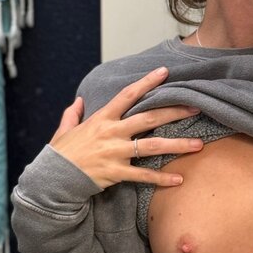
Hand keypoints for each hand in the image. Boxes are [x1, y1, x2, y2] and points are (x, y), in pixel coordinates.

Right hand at [50, 66, 203, 189]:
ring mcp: (115, 153)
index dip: (147, 82)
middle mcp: (111, 133)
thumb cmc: (60, 154)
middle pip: (148, 118)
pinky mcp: (116, 172)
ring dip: (178, 145)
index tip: (165, 72)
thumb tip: (79, 101)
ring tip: (199, 144)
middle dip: (174, 112)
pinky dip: (162, 178)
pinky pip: (143, 175)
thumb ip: (73, 114)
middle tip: (196, 107)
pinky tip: (179, 180)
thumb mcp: (64, 130)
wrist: (52, 179)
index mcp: (101, 119)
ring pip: (152, 146)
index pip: (127, 95)